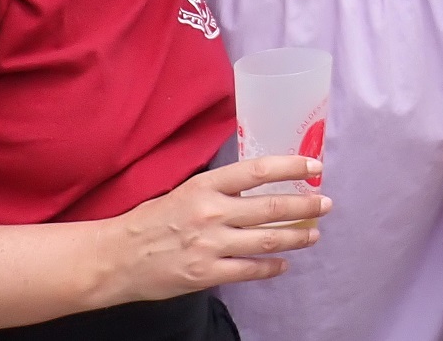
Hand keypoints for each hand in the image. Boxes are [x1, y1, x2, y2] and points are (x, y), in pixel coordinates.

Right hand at [93, 157, 326, 306]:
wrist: (116, 258)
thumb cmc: (151, 220)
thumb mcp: (186, 191)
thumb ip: (220, 189)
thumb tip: (259, 183)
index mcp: (205, 186)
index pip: (257, 171)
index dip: (291, 168)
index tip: (315, 167)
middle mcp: (211, 213)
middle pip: (270, 208)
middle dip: (304, 206)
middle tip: (326, 204)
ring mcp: (210, 246)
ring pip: (266, 240)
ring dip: (296, 236)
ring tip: (314, 234)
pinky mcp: (205, 274)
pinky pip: (249, 271)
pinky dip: (272, 267)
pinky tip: (284, 263)